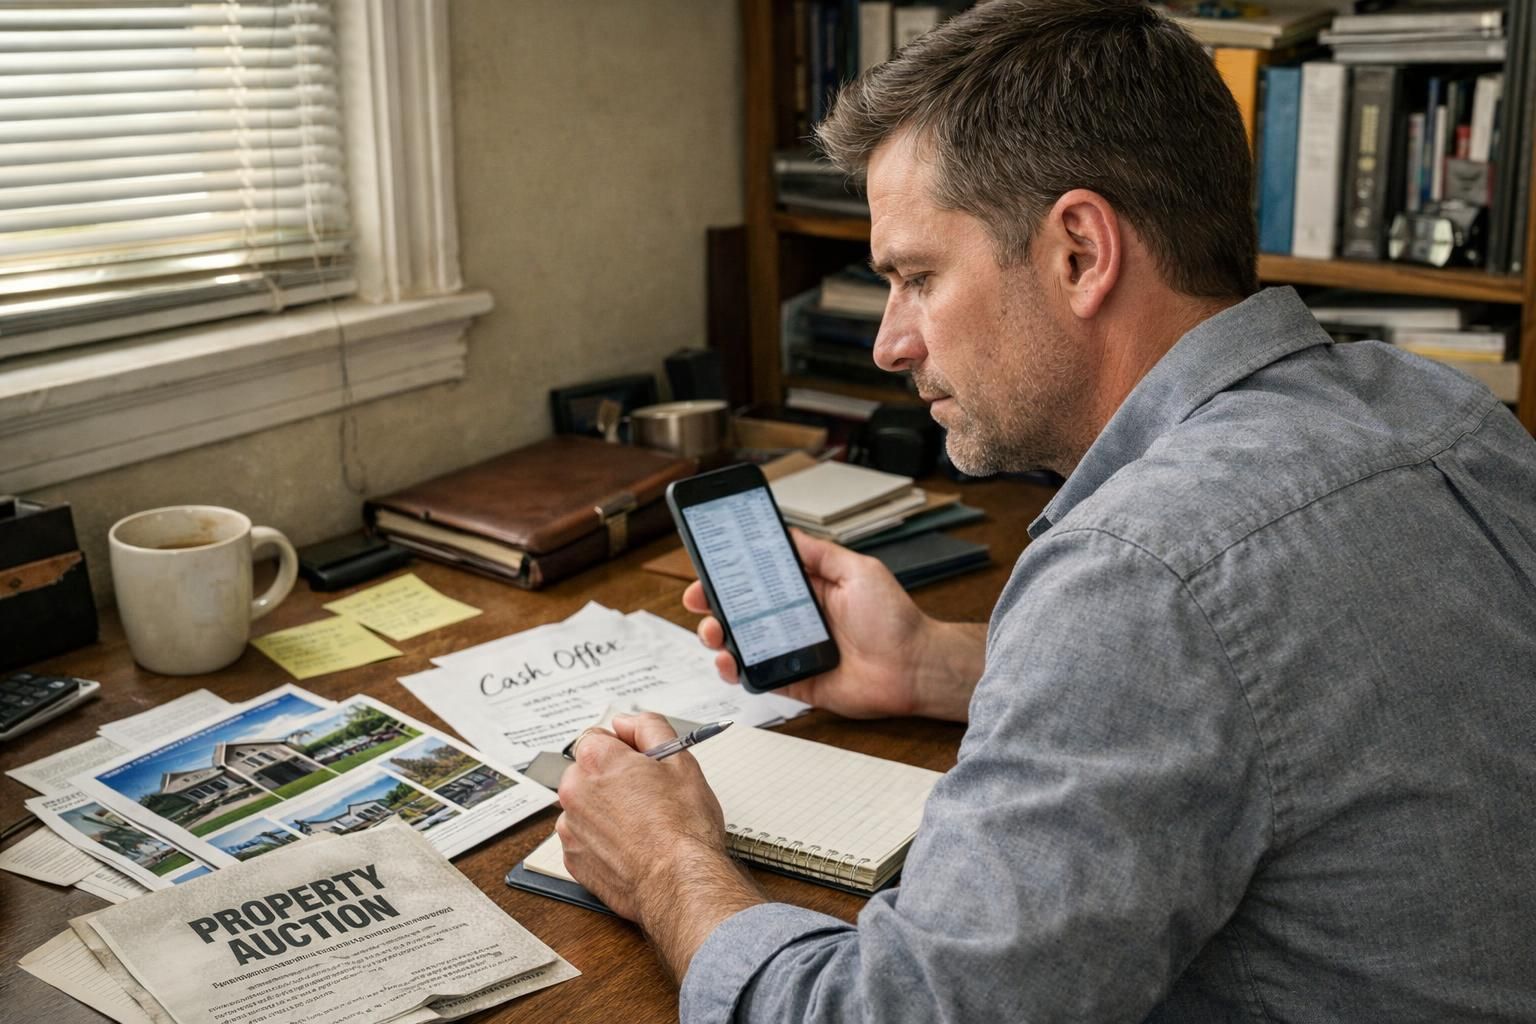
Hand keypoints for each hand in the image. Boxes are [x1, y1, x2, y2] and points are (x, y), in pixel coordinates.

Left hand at [556, 714, 763, 978]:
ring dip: (605, 809)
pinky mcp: (573, 860)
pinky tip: (631, 846)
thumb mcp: (679, 759)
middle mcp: (574, 791)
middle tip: (647, 795)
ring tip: (642, 825)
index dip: (623, 748)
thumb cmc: (684, 826)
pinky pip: (584, 838)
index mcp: (596, 760)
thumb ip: (649, 727)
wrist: (679, 882)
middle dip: (611, 778)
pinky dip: (602, 839)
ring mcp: (570, 828)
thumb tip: (627, 722)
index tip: (641, 763)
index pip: (597, 737)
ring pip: (585, 806)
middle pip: (587, 771)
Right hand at [683, 530, 982, 720]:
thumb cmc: (895, 619)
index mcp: (809, 589)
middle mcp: (797, 619)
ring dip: (719, 636)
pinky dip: (737, 670)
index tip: (710, 564)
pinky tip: (729, 660)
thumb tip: (786, 534)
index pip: (761, 578)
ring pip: (743, 643)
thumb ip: (819, 554)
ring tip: (713, 631)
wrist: (915, 666)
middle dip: (715, 603)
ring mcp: (793, 650)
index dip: (733, 572)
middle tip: (699, 599)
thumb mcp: (858, 570)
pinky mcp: (795, 680)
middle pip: (743, 610)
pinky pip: (758, 676)